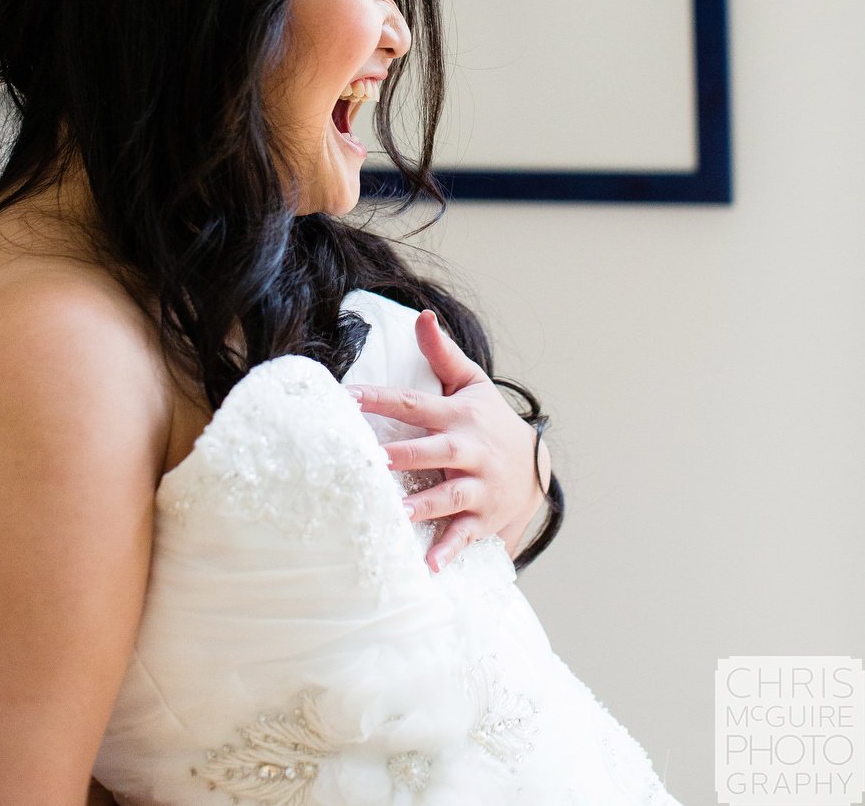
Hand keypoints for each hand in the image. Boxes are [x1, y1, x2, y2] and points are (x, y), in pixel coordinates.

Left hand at [349, 311, 550, 573]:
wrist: (535, 465)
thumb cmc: (489, 420)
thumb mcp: (472, 384)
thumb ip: (442, 353)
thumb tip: (422, 316)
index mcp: (458, 416)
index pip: (414, 404)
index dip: (381, 399)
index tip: (347, 397)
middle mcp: (468, 450)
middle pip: (432, 451)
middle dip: (402, 456)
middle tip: (370, 460)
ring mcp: (478, 486)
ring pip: (449, 495)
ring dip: (422, 506)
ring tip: (395, 514)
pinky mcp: (485, 517)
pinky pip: (466, 535)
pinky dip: (449, 551)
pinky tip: (429, 567)